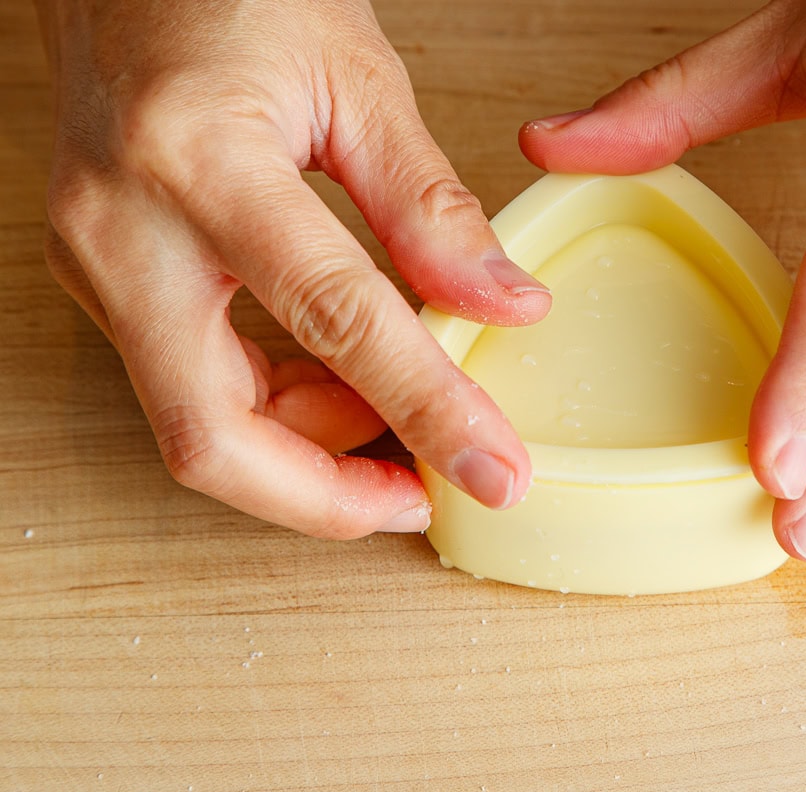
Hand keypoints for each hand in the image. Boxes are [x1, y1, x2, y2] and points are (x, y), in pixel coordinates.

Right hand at [36, 0, 549, 537]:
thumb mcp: (357, 80)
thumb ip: (430, 205)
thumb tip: (504, 305)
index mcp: (199, 162)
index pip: (335, 321)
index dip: (426, 409)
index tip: (494, 468)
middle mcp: (124, 231)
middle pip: (215, 435)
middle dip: (329, 495)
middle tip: (424, 491)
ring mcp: (100, 264)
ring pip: (199, 425)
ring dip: (311, 451)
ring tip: (402, 420)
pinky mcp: (109, 281)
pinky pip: (193, 384)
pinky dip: (279, 406)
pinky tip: (345, 385)